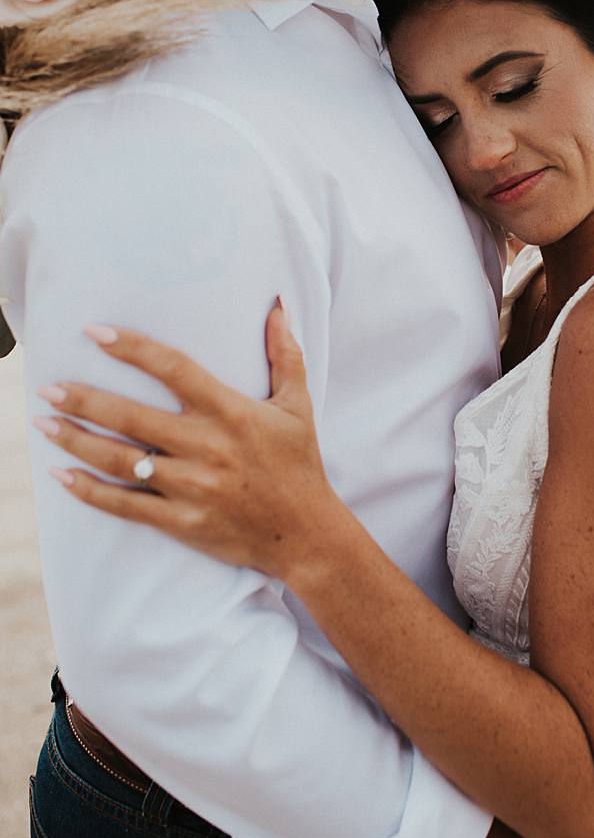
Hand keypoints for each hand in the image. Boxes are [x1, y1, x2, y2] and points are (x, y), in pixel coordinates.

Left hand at [35, 302, 333, 578]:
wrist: (305, 533)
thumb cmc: (299, 462)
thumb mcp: (298, 404)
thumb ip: (285, 354)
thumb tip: (278, 304)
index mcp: (232, 412)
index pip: (174, 369)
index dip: (132, 348)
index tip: (95, 332)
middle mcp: (208, 447)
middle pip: (132, 417)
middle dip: (83, 400)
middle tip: (47, 387)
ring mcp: (192, 487)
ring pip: (120, 461)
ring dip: (76, 441)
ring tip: (43, 424)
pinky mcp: (182, 521)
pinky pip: (126, 506)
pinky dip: (89, 491)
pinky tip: (62, 476)